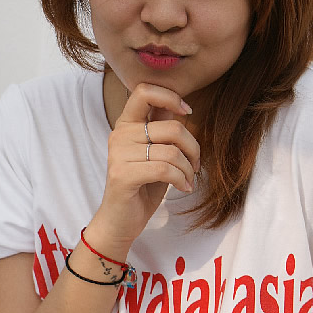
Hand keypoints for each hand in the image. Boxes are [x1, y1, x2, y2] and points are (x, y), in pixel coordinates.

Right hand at [88, 82, 200, 252]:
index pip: (144, 91)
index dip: (170, 97)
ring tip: (187, 179)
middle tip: (195, 165)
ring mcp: (118, 154)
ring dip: (188, 169)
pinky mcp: (122, 175)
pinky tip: (183, 188)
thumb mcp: (156, 152)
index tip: (187, 113)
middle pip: (172, 127)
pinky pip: (164, 169)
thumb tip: (179, 105)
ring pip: (172, 151)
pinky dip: (181, 180)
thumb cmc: (143, 185)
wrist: (120, 221)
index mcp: (126, 123)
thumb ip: (162, 128)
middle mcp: (119, 134)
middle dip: (193, 148)